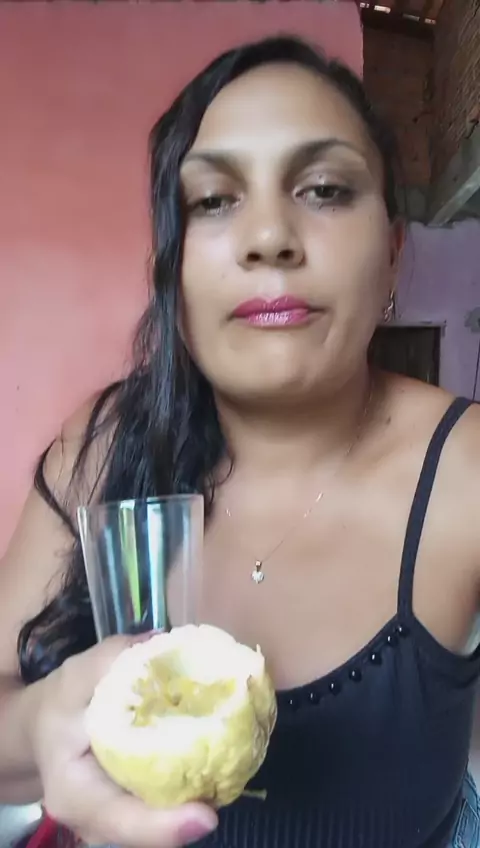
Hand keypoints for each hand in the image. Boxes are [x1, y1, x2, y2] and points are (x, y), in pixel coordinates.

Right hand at [27, 635, 217, 846]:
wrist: (47, 729)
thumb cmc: (60, 705)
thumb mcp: (73, 678)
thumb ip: (108, 660)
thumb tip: (157, 641)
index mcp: (74, 794)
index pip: (118, 820)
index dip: (162, 826)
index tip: (206, 817)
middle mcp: (98, 821)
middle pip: (149, 829)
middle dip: (191, 810)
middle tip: (232, 777)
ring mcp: (122, 820)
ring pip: (165, 820)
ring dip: (200, 793)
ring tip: (235, 761)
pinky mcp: (142, 807)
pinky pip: (171, 802)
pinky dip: (197, 780)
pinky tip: (224, 751)